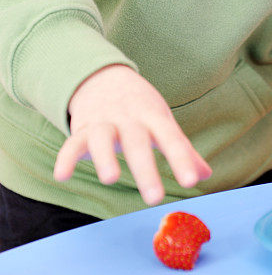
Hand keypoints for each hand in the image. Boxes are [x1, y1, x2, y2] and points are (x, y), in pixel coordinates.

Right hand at [53, 64, 211, 205]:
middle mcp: (130, 118)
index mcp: (154, 117)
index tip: (192, 181)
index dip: (181, 159)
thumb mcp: (163, 121)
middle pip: (138, 142)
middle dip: (145, 170)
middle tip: (155, 198)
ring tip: (111, 179)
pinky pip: (72, 142)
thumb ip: (183, 149)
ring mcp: (104, 121)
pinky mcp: (82, 128)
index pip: (171, 137)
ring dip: (106, 157)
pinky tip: (62, 176)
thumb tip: (206, 174)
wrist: (104, 76)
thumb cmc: (140, 106)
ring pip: (104, 138)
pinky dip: (66, 158)